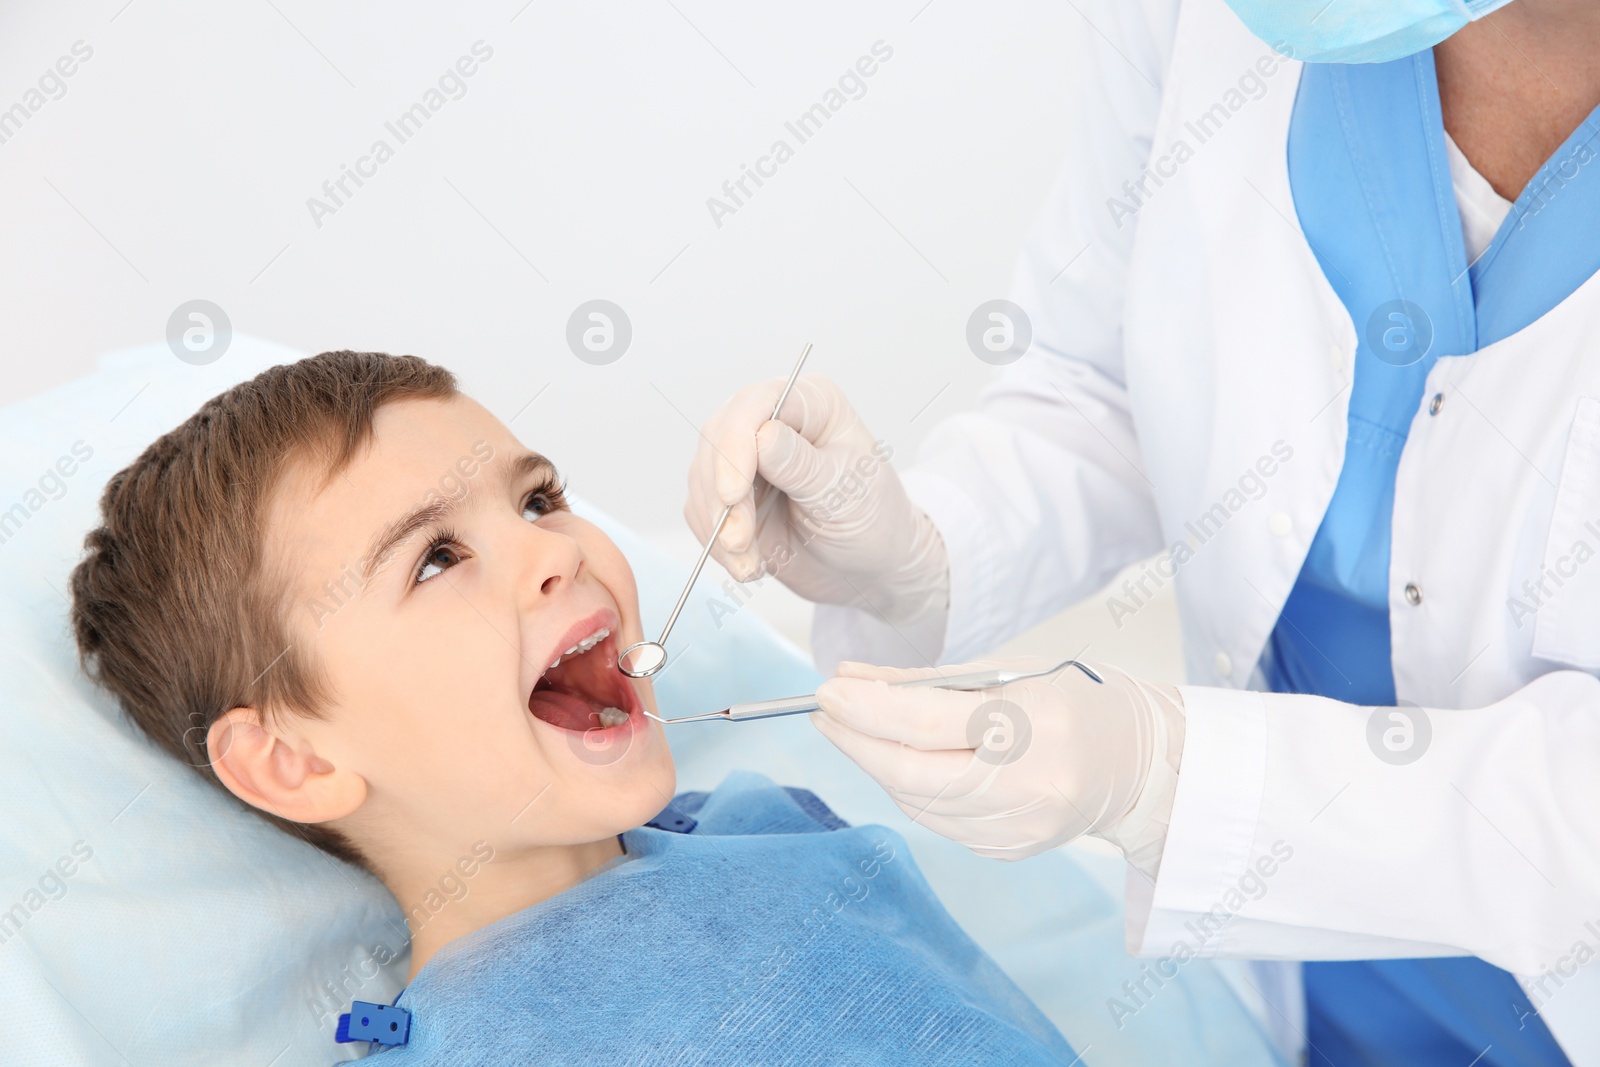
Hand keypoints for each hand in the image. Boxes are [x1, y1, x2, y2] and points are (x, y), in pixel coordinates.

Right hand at [684, 374, 947, 624]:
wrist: (868, 568)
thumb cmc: (872, 519)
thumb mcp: (844, 492)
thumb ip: (801, 465)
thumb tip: (761, 436)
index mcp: (811, 403)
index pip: (755, 405)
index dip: (735, 445)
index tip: (733, 494)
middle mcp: (773, 422)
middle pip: (718, 440)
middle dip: (722, 497)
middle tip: (740, 542)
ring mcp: (747, 459)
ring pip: (704, 480)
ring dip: (719, 527)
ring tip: (751, 564)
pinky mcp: (730, 496)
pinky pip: (702, 513)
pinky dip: (717, 544)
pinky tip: (750, 564)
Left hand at [812, 657, 1184, 868]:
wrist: (1138, 762)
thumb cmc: (1073, 700)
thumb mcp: (1005, 671)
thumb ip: (923, 681)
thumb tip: (849, 678)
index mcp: (1034, 725)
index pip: (926, 724)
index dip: (866, 710)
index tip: (827, 690)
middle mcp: (1029, 785)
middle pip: (912, 776)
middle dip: (857, 743)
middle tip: (825, 713)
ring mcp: (1020, 827)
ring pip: (918, 803)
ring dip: (878, 766)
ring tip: (860, 729)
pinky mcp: (1010, 851)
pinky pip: (939, 821)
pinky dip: (912, 790)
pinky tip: (906, 763)